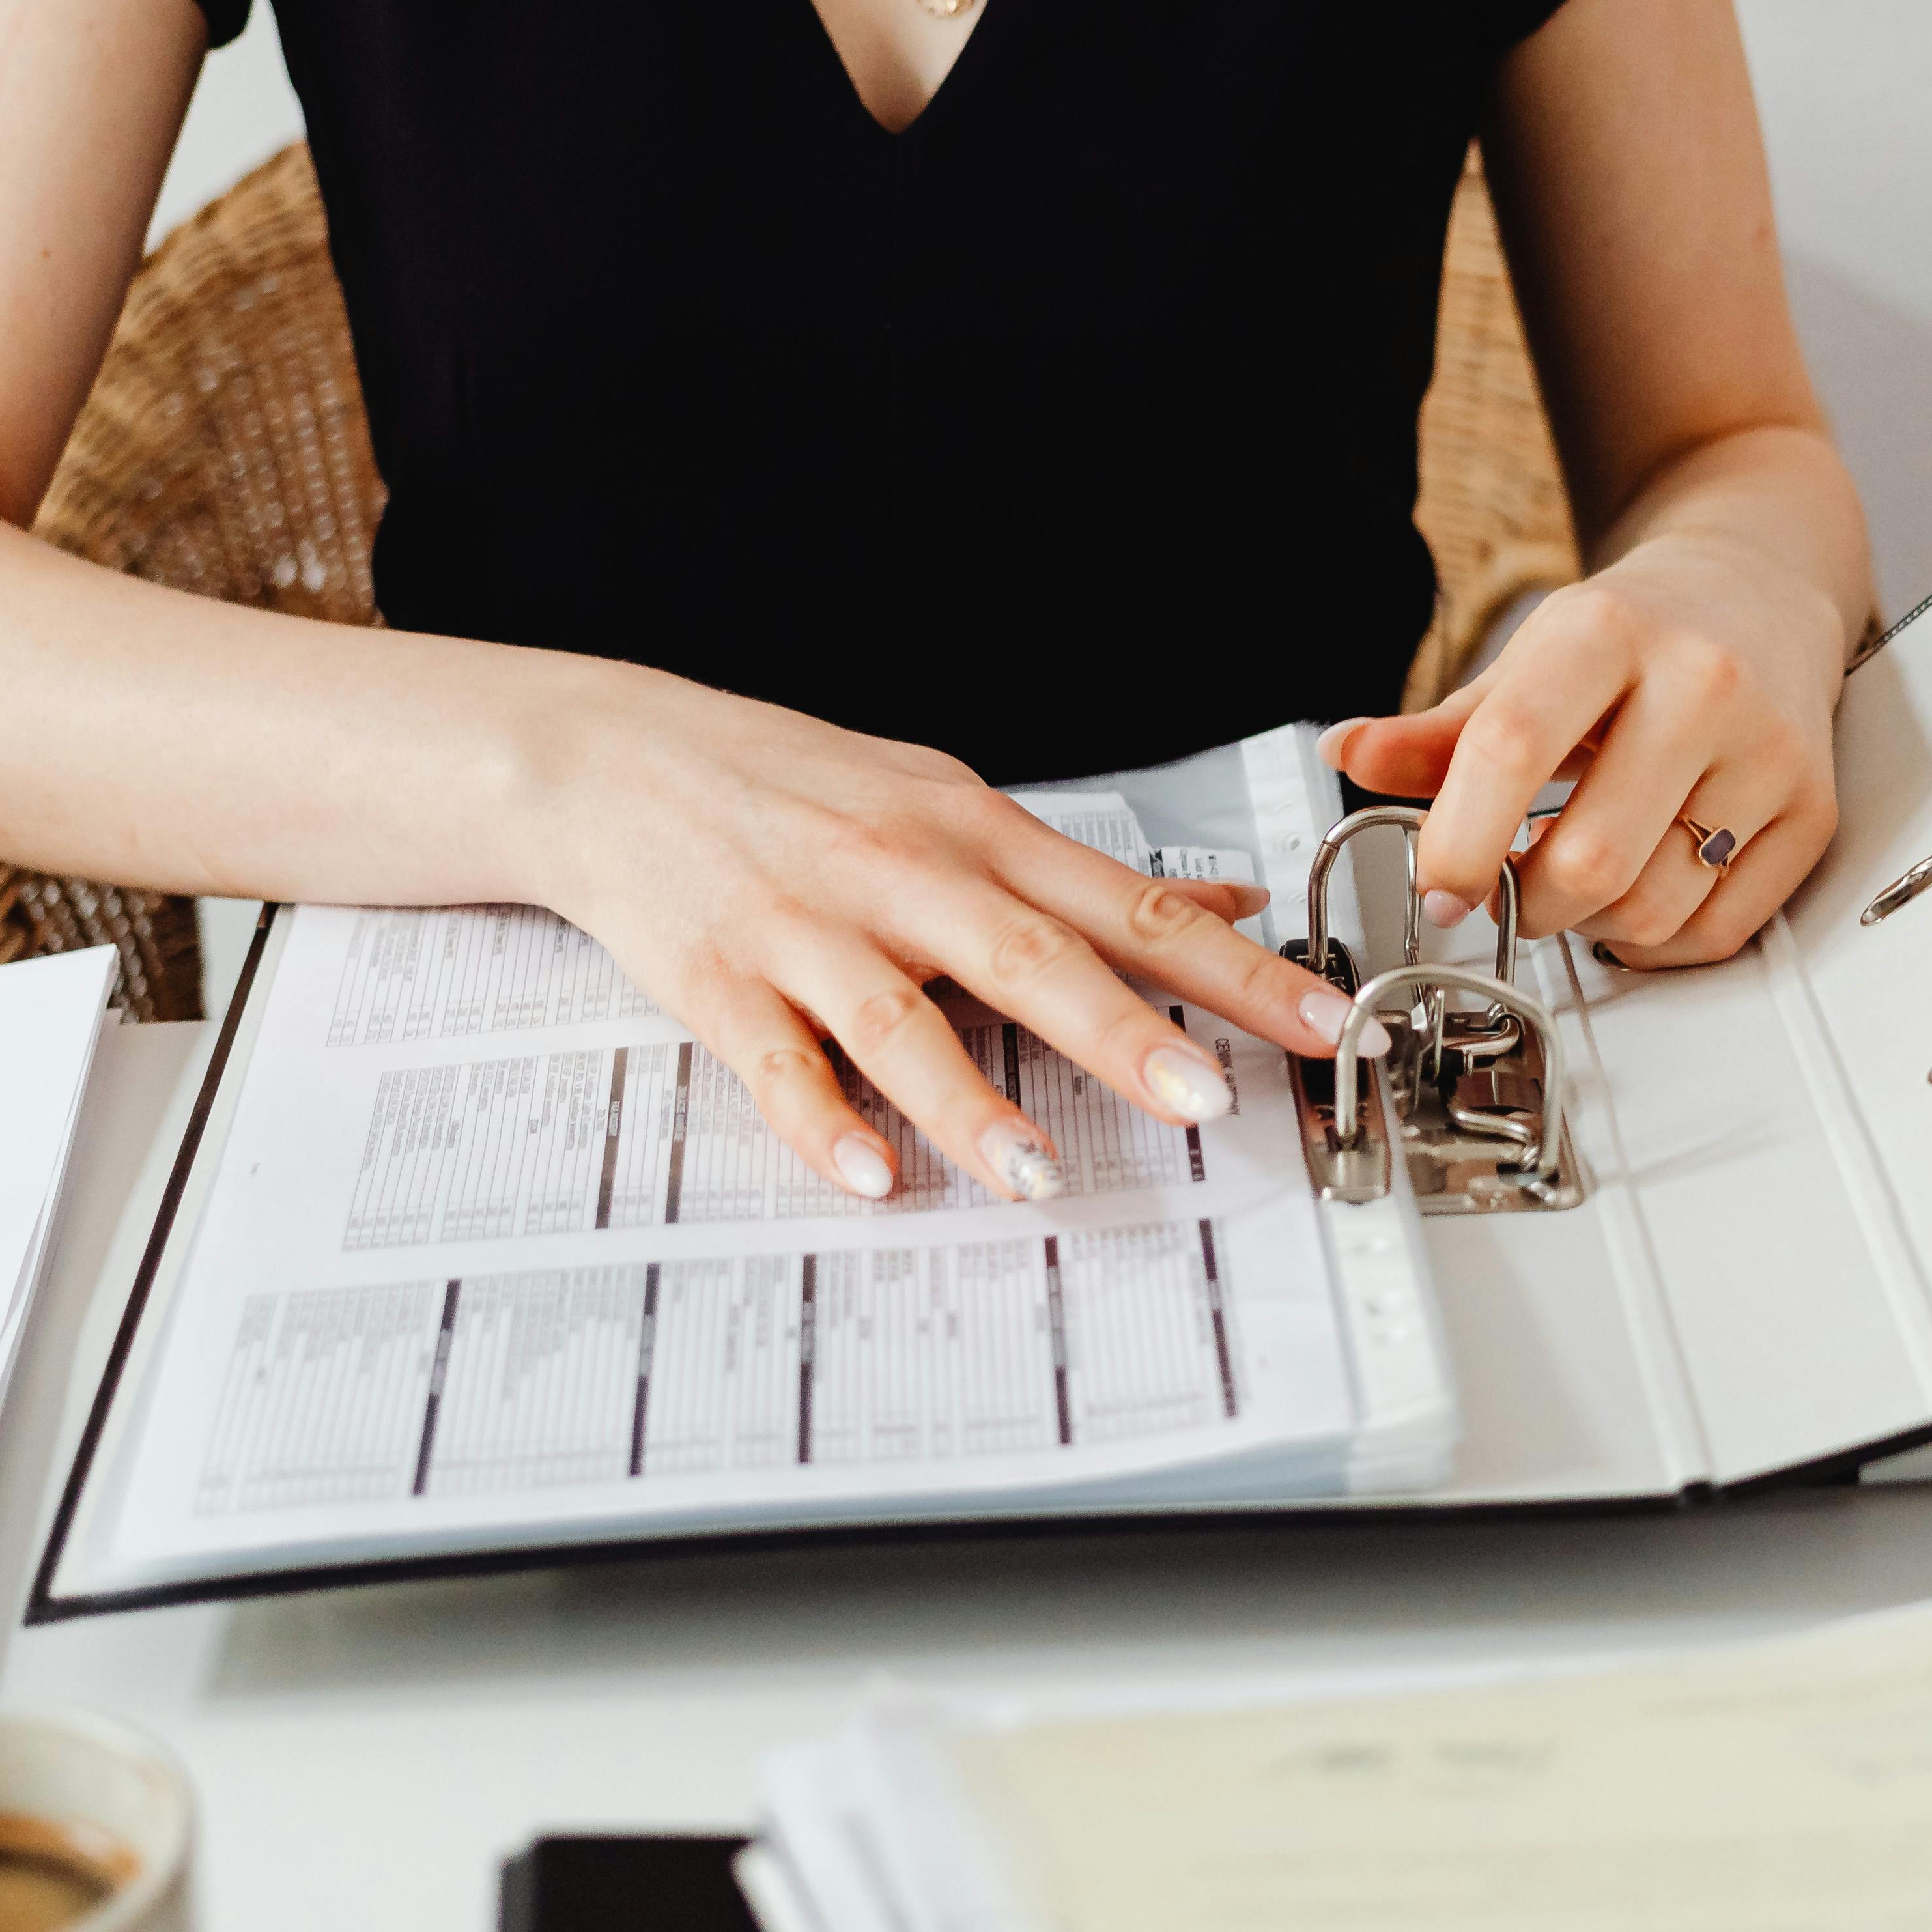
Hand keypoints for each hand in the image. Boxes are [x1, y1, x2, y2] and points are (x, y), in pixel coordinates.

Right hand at [520, 673, 1361, 1204]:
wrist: (613, 756)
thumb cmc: (792, 782)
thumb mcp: (948, 798)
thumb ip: (1078, 871)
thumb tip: (1216, 902)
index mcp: (973, 830)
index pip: (1128, 905)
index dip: (1234, 966)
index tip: (1318, 1021)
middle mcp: (899, 874)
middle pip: (1028, 955)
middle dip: (1124, 1031)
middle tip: (1205, 1096)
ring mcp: (805, 929)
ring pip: (899, 1021)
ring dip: (971, 1103)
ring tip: (1037, 1175)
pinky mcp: (718, 983)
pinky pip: (778, 1064)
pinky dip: (824, 1124)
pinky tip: (872, 1174)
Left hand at [1323, 530, 1854, 968]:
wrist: (1761, 584)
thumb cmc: (1637, 629)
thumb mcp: (1529, 657)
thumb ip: (1438, 725)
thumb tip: (1350, 754)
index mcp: (1609, 632)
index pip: (1513, 749)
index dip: (1459, 842)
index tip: (1440, 888)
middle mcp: (1703, 684)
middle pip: (1590, 861)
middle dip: (1528, 903)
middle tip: (1509, 889)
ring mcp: (1768, 752)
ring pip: (1653, 910)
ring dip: (1592, 927)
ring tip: (1576, 879)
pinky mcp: (1813, 809)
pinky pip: (1719, 931)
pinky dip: (1659, 942)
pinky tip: (1639, 892)